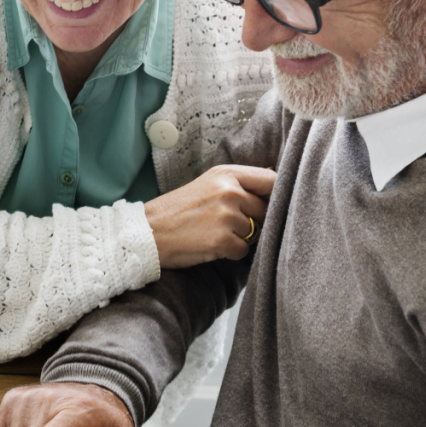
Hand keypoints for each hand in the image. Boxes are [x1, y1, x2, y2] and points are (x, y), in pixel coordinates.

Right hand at [145, 164, 275, 267]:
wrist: (149, 231)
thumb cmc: (179, 209)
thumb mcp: (209, 183)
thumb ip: (239, 182)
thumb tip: (274, 177)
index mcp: (227, 174)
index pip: (271, 181)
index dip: (276, 194)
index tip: (270, 203)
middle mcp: (229, 191)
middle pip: (265, 210)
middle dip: (253, 220)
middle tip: (227, 223)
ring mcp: (226, 216)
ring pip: (255, 232)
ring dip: (239, 237)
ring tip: (213, 232)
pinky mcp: (222, 240)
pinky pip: (243, 250)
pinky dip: (230, 252)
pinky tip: (211, 245)